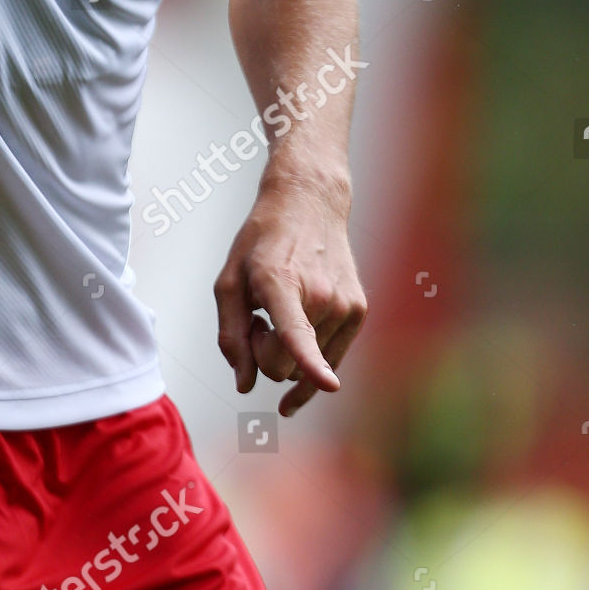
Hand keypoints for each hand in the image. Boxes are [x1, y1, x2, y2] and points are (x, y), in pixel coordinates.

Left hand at [212, 173, 366, 416]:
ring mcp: (344, 305)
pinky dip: (310, 356)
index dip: (309, 360)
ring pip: (307, 369)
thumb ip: (230, 334)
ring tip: (282, 307)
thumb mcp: (229, 280)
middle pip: (284, 368)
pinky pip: (330, 359)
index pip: (295, 331)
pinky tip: (298, 332)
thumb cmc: (261, 243)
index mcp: (280, 283)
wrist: (309, 204)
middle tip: (257, 317)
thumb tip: (245, 385)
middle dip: (263, 354)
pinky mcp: (359, 312)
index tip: (328, 384)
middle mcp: (319, 296)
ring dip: (288, 350)